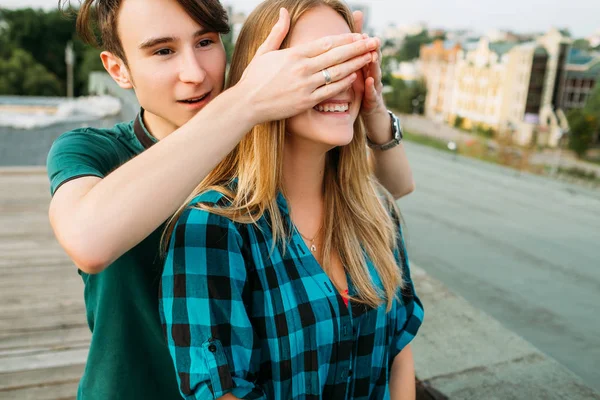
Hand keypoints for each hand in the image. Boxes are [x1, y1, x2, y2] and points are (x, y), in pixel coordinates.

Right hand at [236, 8, 378, 124]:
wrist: (247, 104)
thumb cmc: (254, 78)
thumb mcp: (264, 51)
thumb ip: (278, 32)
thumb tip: (282, 11)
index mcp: (294, 54)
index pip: (326, 43)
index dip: (345, 39)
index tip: (359, 35)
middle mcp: (303, 69)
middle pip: (337, 56)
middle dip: (358, 48)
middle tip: (374, 43)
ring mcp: (306, 86)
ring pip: (337, 73)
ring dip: (356, 64)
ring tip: (371, 57)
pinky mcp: (306, 101)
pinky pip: (330, 91)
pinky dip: (344, 83)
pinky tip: (355, 77)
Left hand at [353, 11, 385, 116]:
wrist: (370, 112)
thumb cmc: (360, 88)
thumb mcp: (354, 71)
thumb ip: (349, 55)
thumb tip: (341, 40)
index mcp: (364, 66)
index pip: (364, 50)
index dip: (363, 40)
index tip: (360, 29)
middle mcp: (371, 74)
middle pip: (372, 58)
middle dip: (372, 48)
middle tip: (371, 39)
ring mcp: (374, 86)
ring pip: (375, 73)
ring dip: (374, 65)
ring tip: (372, 56)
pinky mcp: (373, 100)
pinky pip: (372, 93)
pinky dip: (371, 87)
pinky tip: (369, 81)